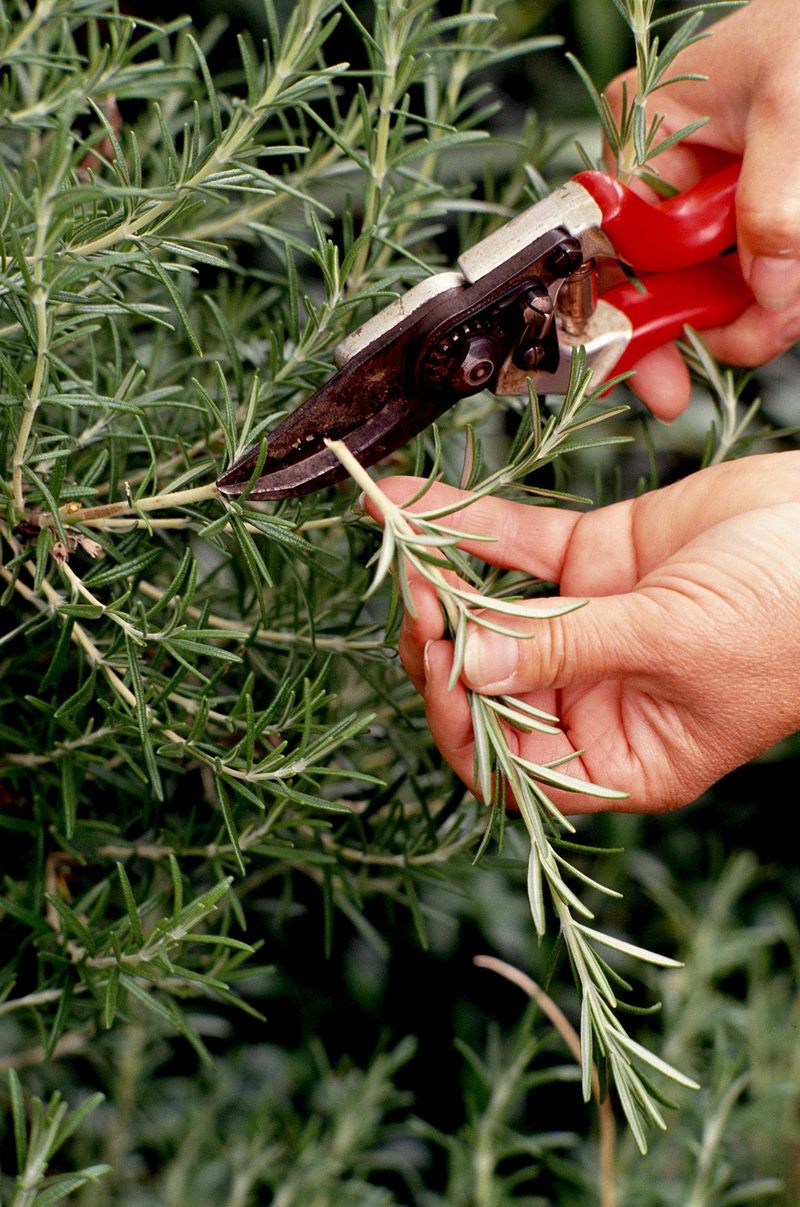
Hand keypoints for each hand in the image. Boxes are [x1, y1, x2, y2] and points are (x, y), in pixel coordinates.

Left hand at [371, 453, 799, 812]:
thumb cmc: (793, 613)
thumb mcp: (675, 643)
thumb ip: (567, 651)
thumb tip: (467, 666)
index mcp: (622, 755)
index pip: (512, 765)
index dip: (463, 724)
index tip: (441, 663)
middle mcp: (595, 698)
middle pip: (487, 686)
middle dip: (442, 645)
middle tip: (418, 597)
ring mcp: (589, 628)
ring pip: (492, 613)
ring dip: (441, 580)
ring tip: (401, 545)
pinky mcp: (594, 563)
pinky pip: (516, 548)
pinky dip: (465, 526)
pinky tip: (408, 504)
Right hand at [604, 0, 799, 417]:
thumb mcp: (791, 106)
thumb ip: (771, 203)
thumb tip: (764, 287)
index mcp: (644, 131)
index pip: (612, 247)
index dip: (631, 321)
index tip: (660, 379)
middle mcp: (664, 173)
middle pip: (663, 284)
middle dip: (713, 321)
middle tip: (761, 335)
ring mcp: (704, 202)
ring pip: (713, 293)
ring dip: (758, 313)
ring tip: (797, 300)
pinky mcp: (745, 218)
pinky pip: (752, 281)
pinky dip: (780, 297)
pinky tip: (796, 288)